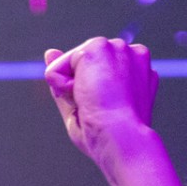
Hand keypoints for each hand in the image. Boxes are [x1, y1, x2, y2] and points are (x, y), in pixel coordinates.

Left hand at [43, 38, 157, 164]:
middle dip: (80, 87)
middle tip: (98, 107)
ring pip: (70, 64)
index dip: (89, 94)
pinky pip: (56, 68)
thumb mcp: (83, 103)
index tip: (108, 111)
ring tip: (93, 101)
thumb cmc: (107, 133)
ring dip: (72, 88)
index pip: (97, 71)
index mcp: (136, 68)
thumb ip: (69, 77)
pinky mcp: (97, 47)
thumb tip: (50, 52)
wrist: (121, 138)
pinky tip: (83, 95)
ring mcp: (116, 47)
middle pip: (82, 65)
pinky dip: (60, 87)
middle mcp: (130, 52)